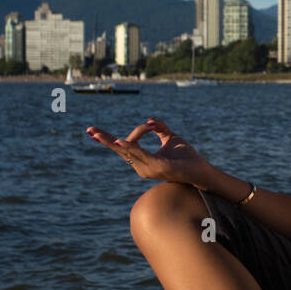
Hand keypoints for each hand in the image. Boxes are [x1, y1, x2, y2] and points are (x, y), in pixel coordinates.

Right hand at [85, 118, 210, 184]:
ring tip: (98, 134)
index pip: (126, 146)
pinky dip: (130, 147)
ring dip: (112, 142)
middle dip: (104, 140)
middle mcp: (142, 166)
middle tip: (89, 130)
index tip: (151, 125)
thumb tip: (150, 120)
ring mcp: (148, 168)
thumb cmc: (186, 157)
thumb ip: (160, 127)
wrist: (201, 170)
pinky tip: (120, 141)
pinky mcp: (157, 167)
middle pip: (119, 150)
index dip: (129, 133)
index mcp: (143, 159)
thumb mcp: (171, 137)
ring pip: (127, 151)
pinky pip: (141, 155)